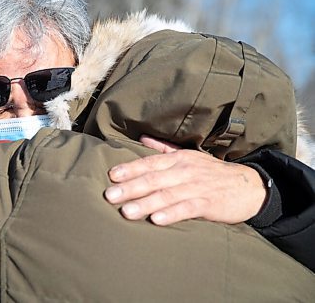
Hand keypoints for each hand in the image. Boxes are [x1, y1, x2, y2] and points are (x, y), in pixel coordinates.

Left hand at [104, 135, 266, 224]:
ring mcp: (197, 187)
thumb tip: (141, 138)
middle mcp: (185, 171)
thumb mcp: (188, 156)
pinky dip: (172, 214)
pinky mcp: (209, 203)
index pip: (150, 163)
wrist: (249, 186)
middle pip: (154, 179)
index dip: (130, 169)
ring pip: (167, 195)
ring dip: (146, 203)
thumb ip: (163, 149)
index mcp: (179, 159)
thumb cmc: (212, 172)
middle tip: (109, 196)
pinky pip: (187, 208)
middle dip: (130, 187)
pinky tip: (157, 220)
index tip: (111, 176)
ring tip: (126, 212)